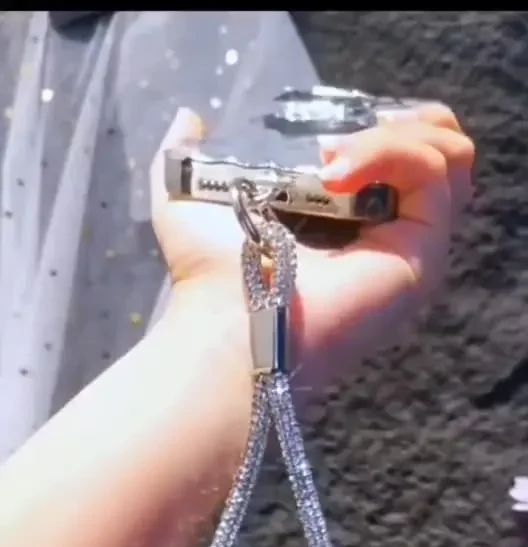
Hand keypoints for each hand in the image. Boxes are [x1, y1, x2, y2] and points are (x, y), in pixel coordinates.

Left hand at [150, 103, 473, 383]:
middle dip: (399, 123)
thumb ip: (186, 155)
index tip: (326, 130)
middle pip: (443, 150)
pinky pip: (433, 174)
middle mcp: (389, 234)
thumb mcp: (188, 199)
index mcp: (352, 220)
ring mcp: (411, 247)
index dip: (379, 125)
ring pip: (448, 155)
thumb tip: (189, 119)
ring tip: (329, 162)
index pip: (402, 154)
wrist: (226, 323)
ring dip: (390, 137)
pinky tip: (333, 173)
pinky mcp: (422, 254)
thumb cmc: (209, 275)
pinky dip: (387, 153)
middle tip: (336, 142)